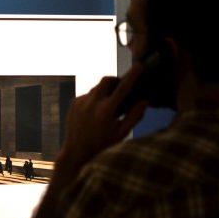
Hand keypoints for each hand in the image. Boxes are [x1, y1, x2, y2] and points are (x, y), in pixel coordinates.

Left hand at [53, 65, 147, 184]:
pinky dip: (95, 98)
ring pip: (96, 87)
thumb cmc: (102, 145)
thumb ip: (134, 116)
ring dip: (104, 91)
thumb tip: (145, 100)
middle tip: (121, 87)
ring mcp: (81, 102)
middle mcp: (92, 103)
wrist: (76, 152)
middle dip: (115, 80)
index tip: (139, 66)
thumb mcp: (122, 134)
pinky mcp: (74, 103)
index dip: (132, 75)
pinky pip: (87, 94)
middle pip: (107, 80)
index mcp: (106, 111)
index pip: (123, 88)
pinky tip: (96, 111)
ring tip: (108, 104)